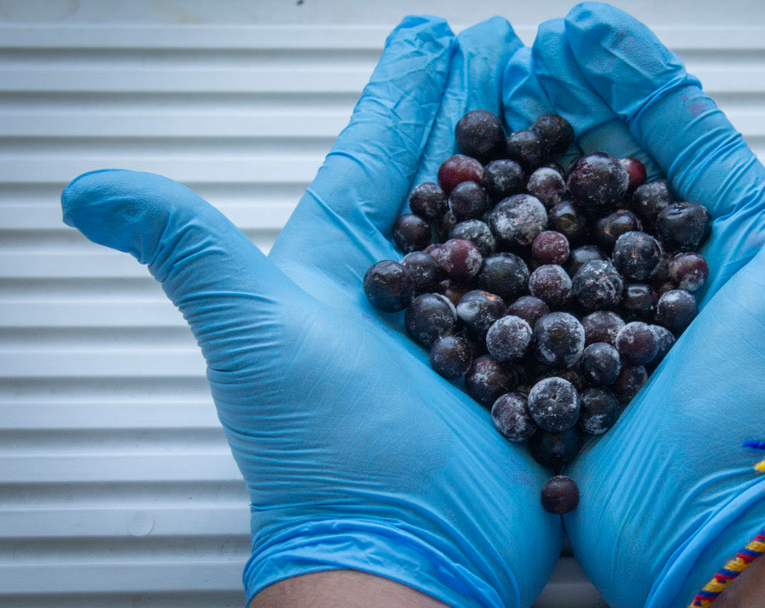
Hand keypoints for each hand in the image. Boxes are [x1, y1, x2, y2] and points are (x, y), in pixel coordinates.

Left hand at [60, 16, 561, 607]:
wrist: (402, 543)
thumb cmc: (320, 447)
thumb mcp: (249, 331)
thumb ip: (186, 247)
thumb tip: (84, 186)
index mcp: (344, 263)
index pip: (377, 153)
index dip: (405, 90)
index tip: (433, 34)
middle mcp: (411, 286)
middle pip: (454, 172)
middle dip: (484, 106)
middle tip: (518, 51)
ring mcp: (474, 322)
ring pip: (514, 221)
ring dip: (543, 160)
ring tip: (573, 109)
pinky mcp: (525, 360)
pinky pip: (560, 287)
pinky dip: (587, 243)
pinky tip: (617, 209)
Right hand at [503, 3, 764, 606]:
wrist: (727, 531)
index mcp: (733, 242)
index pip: (678, 135)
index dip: (631, 76)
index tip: (580, 29)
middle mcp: (671, 276)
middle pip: (608, 169)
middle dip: (564, 108)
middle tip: (516, 60)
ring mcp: (615, 321)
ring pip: (560, 227)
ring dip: (521, 173)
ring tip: (479, 123)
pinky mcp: (571, 369)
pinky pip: (526, 301)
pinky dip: (493, 261)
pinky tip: (458, 224)